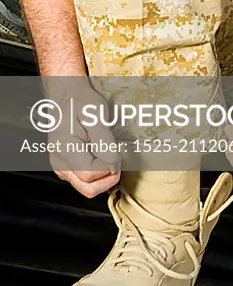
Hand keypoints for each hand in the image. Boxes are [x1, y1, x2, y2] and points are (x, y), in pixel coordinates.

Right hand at [45, 77, 120, 198]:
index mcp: (65, 148)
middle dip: (108, 179)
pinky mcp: (65, 168)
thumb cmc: (80, 102)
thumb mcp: (96, 113)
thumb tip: (113, 161)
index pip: (90, 174)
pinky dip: (96, 175)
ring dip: (103, 179)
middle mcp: (60, 162)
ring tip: (110, 158)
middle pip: (88, 189)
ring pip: (86, 188)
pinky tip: (101, 158)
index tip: (119, 153)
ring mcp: (61, 167)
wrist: (66, 97)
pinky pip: (83, 181)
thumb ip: (103, 139)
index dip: (109, 167)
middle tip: (118, 160)